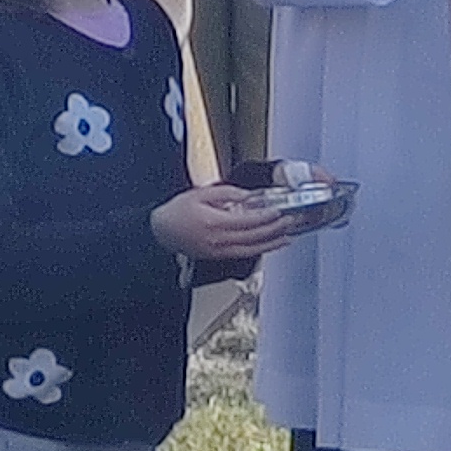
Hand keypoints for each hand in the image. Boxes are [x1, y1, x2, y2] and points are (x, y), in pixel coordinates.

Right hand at [154, 183, 297, 262]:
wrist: (160, 232)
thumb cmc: (177, 212)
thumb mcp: (200, 194)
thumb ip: (226, 194)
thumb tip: (247, 196)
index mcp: (214, 222)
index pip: (248, 221)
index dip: (266, 217)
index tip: (278, 211)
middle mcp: (219, 240)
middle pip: (253, 237)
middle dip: (274, 230)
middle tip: (290, 222)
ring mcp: (218, 251)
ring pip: (251, 250)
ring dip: (271, 244)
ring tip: (287, 238)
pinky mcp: (217, 257)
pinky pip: (243, 255)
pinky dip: (259, 250)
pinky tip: (268, 245)